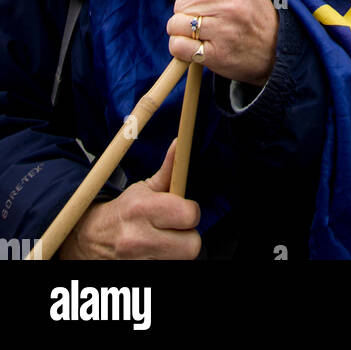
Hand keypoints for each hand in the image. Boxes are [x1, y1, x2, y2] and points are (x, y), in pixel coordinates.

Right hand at [59, 142, 199, 259]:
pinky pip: (167, 269)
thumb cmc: (124, 210)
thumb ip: (168, 169)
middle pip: (191, 245)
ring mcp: (137, 262)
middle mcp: (139, 238)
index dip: (191, 212)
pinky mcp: (139, 276)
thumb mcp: (144, 188)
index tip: (183, 210)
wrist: (91, 238)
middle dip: (188, 236)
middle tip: (177, 229)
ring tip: (165, 240)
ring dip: (177, 250)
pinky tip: (158, 252)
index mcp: (143, 209)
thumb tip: (180, 143)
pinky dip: (167, 261)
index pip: (189, 215)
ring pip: (180, 260)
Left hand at [166, 0, 277, 86]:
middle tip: (207, 16)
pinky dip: (182, 49)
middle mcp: (230, 6)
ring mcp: (223, 32)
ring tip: (201, 31)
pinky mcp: (215, 56)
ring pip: (176, 25)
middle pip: (180, 3)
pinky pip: (178, 47)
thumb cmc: (254, 10)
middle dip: (188, 11)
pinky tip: (198, 46)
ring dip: (182, 31)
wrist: (274, 51)